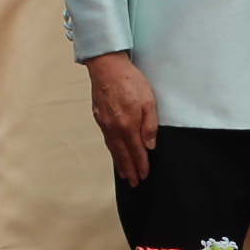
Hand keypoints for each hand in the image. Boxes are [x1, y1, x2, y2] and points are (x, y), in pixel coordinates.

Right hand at [88, 51, 157, 184]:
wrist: (107, 67)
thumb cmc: (130, 80)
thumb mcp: (149, 101)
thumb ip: (150, 125)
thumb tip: (149, 145)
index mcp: (128, 126)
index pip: (136, 151)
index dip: (141, 165)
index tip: (144, 176)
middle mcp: (114, 128)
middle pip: (123, 154)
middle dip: (129, 170)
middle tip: (133, 183)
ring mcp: (105, 124)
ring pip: (113, 148)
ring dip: (119, 163)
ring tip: (124, 173)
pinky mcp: (99, 117)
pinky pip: (107, 139)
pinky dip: (112, 150)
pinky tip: (115, 152)